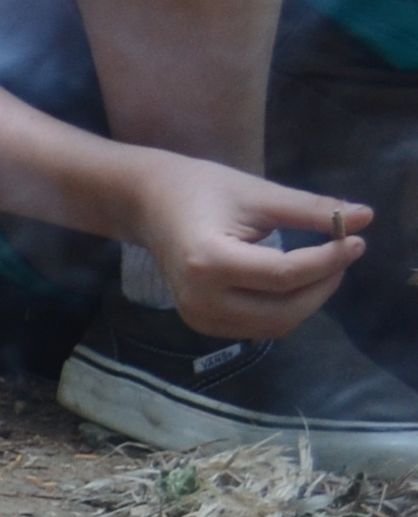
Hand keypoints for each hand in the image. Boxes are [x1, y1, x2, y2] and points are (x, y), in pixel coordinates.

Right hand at [125, 153, 368, 339]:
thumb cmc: (202, 190)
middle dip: (324, 285)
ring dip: (308, 300)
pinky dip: (286, 307)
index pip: (285, 274)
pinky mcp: (202, 323)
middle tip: (342, 255)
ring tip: (321, 267)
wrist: (150, 206)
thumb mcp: (259, 194)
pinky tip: (293, 281)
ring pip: (275, 325)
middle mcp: (200, 299)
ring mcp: (199, 317)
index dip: (329, 260)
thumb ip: (311, 210)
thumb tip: (366, 217)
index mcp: (209, 262)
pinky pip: (259, 327)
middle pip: (284, 310)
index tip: (356, 240)